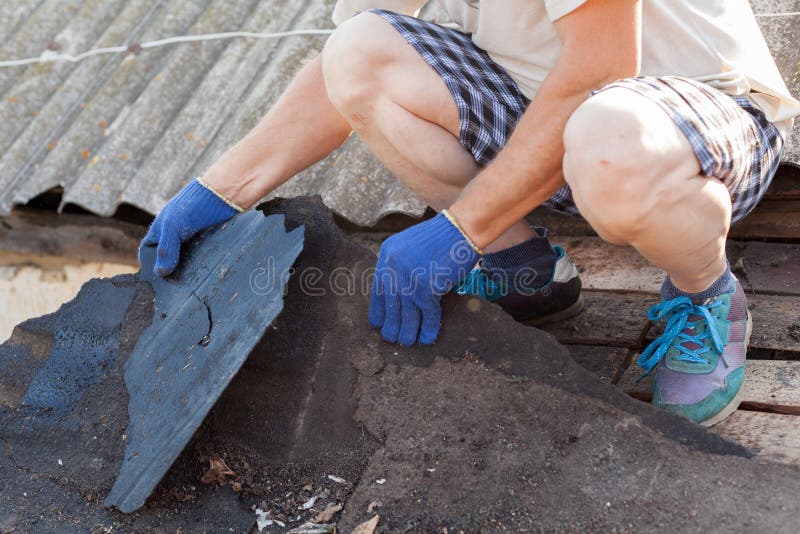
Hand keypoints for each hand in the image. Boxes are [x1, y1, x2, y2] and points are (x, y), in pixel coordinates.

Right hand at [140, 179, 241, 276]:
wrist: (226, 196)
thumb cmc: (195, 205)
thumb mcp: (174, 226)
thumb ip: (166, 249)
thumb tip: (161, 273)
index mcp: (161, 230)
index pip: (149, 251)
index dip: (150, 264)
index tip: (156, 282)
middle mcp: (176, 237)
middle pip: (169, 260)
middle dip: (171, 273)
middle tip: (176, 288)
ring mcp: (193, 241)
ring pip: (187, 263)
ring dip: (189, 272)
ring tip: (191, 285)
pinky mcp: (210, 245)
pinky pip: (203, 260)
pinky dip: (203, 267)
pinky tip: (206, 275)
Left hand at [369, 211, 480, 345]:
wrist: (461, 228)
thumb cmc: (441, 237)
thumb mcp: (411, 246)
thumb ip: (401, 266)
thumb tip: (399, 295)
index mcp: (386, 255)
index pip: (379, 290)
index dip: (380, 310)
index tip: (379, 323)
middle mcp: (393, 268)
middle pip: (391, 305)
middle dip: (392, 325)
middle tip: (392, 338)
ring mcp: (409, 280)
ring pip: (406, 314)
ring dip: (407, 332)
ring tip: (407, 343)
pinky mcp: (427, 289)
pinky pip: (426, 316)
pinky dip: (427, 329)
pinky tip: (426, 339)